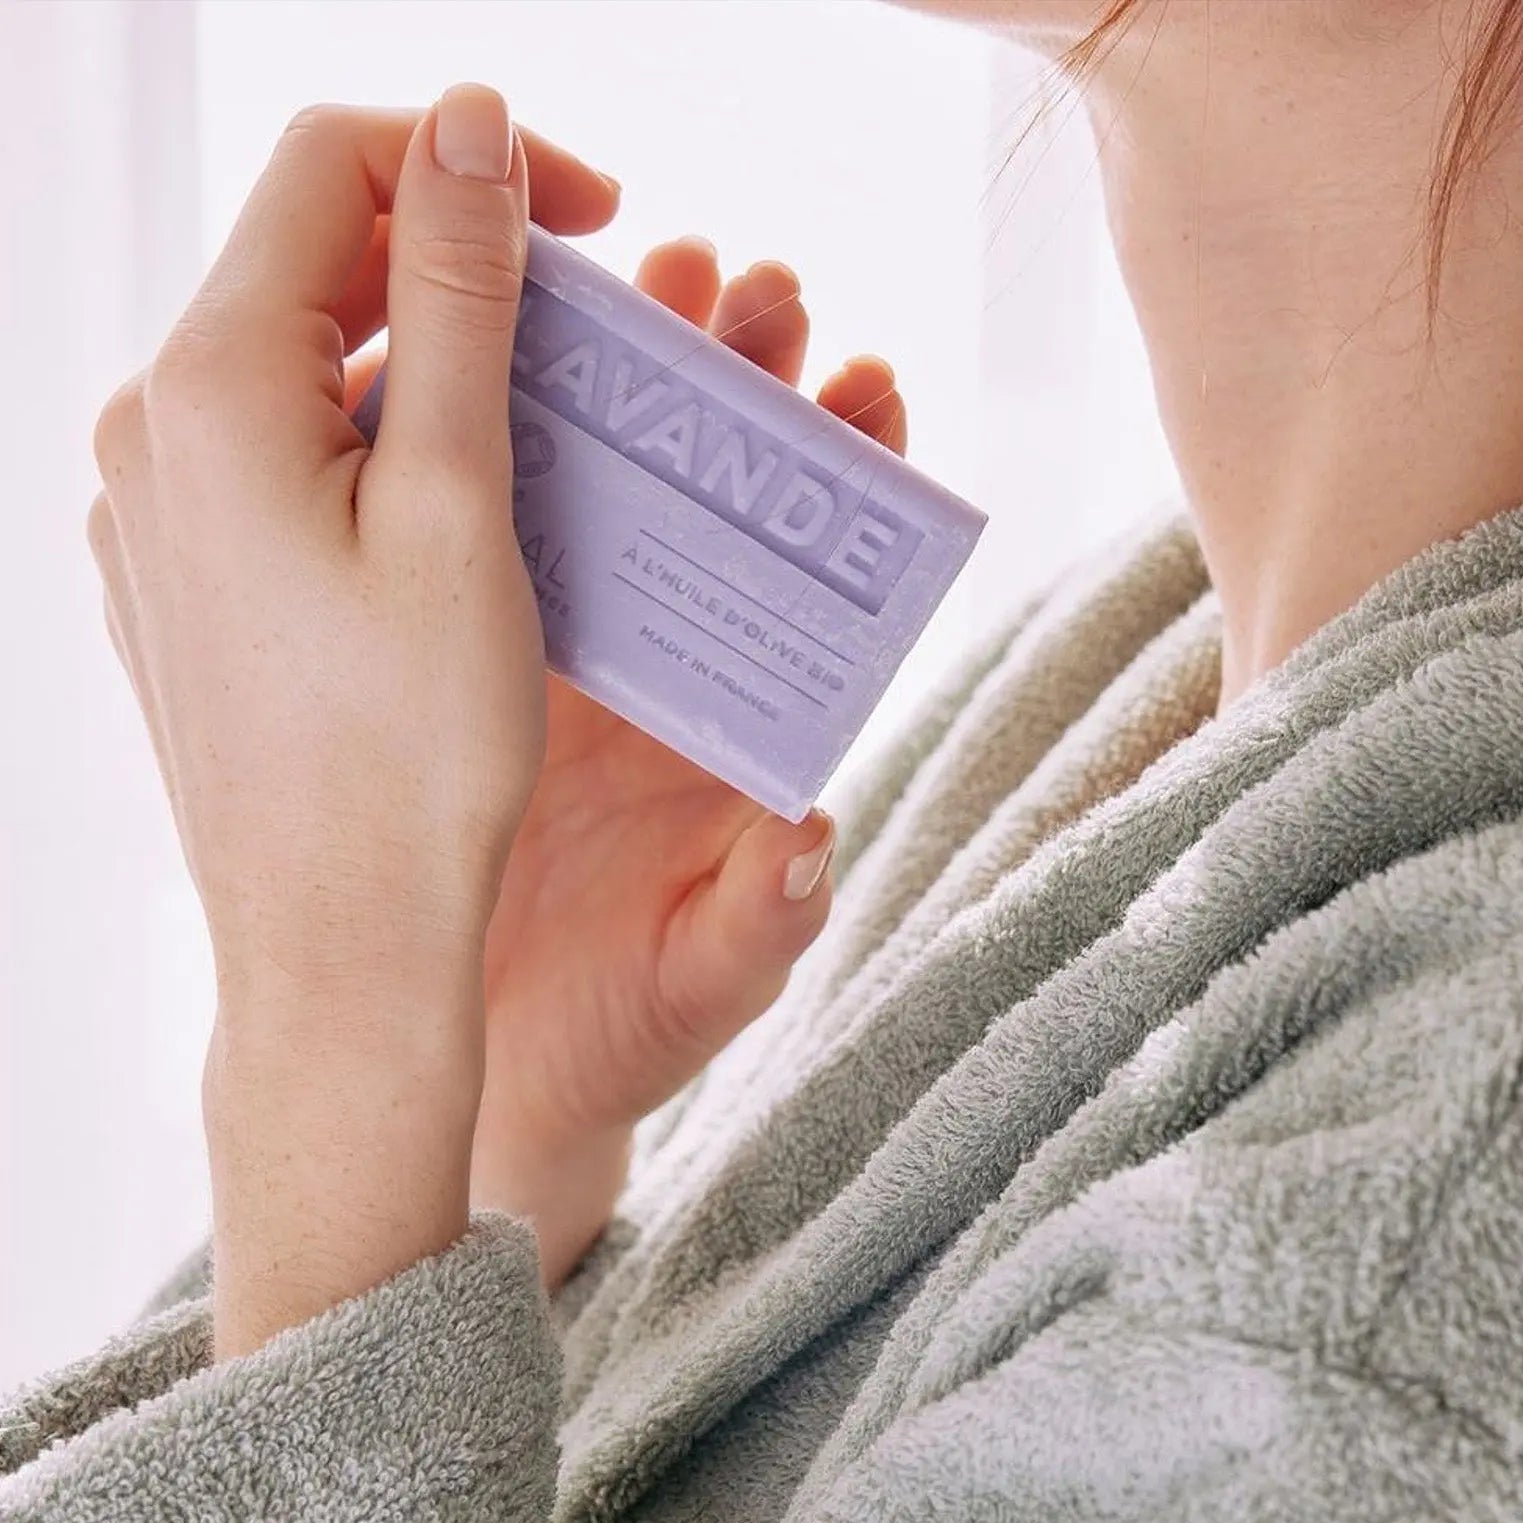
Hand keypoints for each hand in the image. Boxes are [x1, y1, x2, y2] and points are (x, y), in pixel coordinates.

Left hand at [86, 87, 620, 1355]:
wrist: (344, 951)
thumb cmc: (416, 751)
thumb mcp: (459, 501)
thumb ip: (459, 296)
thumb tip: (471, 118)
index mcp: (210, 389)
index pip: (333, 169)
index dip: (475, 162)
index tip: (600, 221)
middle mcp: (158, 436)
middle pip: (317, 267)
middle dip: (463, 271)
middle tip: (593, 343)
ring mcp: (164, 517)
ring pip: (310, 373)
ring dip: (434, 372)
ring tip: (547, 447)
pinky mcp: (194, 587)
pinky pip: (293, 466)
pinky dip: (386, 455)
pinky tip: (468, 527)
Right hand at [463, 240, 908, 1285]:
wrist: (485, 1068)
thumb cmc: (620, 1035)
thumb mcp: (700, 984)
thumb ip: (757, 925)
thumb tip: (813, 840)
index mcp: (746, 736)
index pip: (817, 590)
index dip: (851, 487)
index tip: (868, 379)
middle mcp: (673, 683)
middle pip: (721, 512)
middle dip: (743, 390)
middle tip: (750, 283)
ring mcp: (572, 669)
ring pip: (610, 500)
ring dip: (629, 389)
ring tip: (644, 278)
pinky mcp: (477, 670)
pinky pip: (492, 546)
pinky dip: (497, 455)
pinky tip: (490, 368)